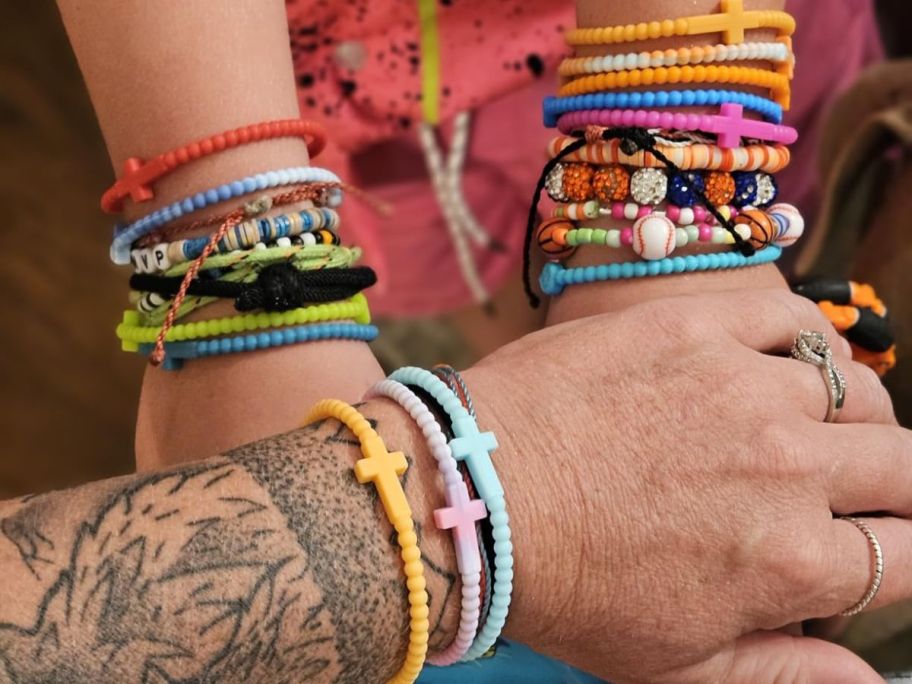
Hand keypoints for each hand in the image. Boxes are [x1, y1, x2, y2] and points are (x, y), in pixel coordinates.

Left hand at [463, 288, 908, 682]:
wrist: (472, 492)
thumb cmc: (562, 584)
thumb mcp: (672, 664)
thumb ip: (783, 676)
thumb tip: (869, 683)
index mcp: (789, 561)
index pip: (907, 555)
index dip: (895, 553)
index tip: (866, 545)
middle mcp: (785, 466)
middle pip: (903, 468)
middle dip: (891, 487)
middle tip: (848, 489)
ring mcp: (741, 385)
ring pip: (858, 392)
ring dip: (848, 418)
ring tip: (801, 429)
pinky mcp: (694, 327)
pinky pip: (794, 320)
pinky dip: (806, 341)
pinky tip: (778, 364)